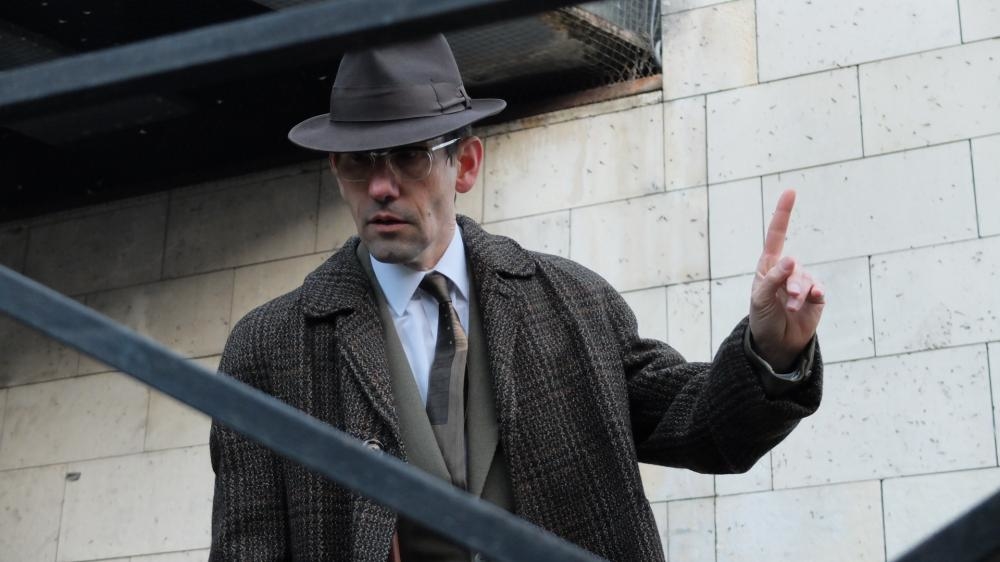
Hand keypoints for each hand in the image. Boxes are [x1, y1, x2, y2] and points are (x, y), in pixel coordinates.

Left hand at [748, 190, 824, 370]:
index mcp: (768, 267)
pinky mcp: (815, 297)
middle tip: (788, 298)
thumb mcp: (760, 298)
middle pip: (793, 266)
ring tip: (792, 309)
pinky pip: (818, 289)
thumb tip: (791, 259)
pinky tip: (813, 300)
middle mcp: (786, 272)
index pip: (776, 236)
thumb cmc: (762, 318)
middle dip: (791, 282)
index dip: (783, 214)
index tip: (790, 191)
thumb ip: (773, 278)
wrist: (776, 343)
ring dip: (799, 295)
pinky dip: (814, 295)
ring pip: (806, 279)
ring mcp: (802, 283)